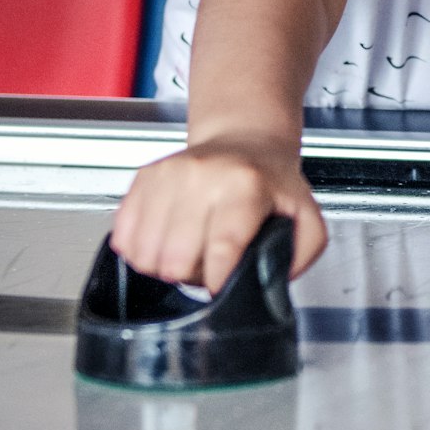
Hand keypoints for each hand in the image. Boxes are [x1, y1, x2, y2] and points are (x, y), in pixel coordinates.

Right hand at [110, 135, 326, 290]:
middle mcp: (203, 176)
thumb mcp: (306, 216)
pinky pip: (124, 236)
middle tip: (208, 264)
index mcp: (245, 185)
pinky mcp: (145, 177)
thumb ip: (301, 254)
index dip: (218, 279)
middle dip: (191, 275)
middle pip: (176, 259)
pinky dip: (141, 251)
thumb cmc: (271, 183)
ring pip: (145, 253)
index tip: (222, 288)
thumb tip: (273, 282)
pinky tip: (167, 241)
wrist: (245, 141)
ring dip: (164, 266)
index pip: (222, 246)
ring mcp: (169, 174)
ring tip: (189, 252)